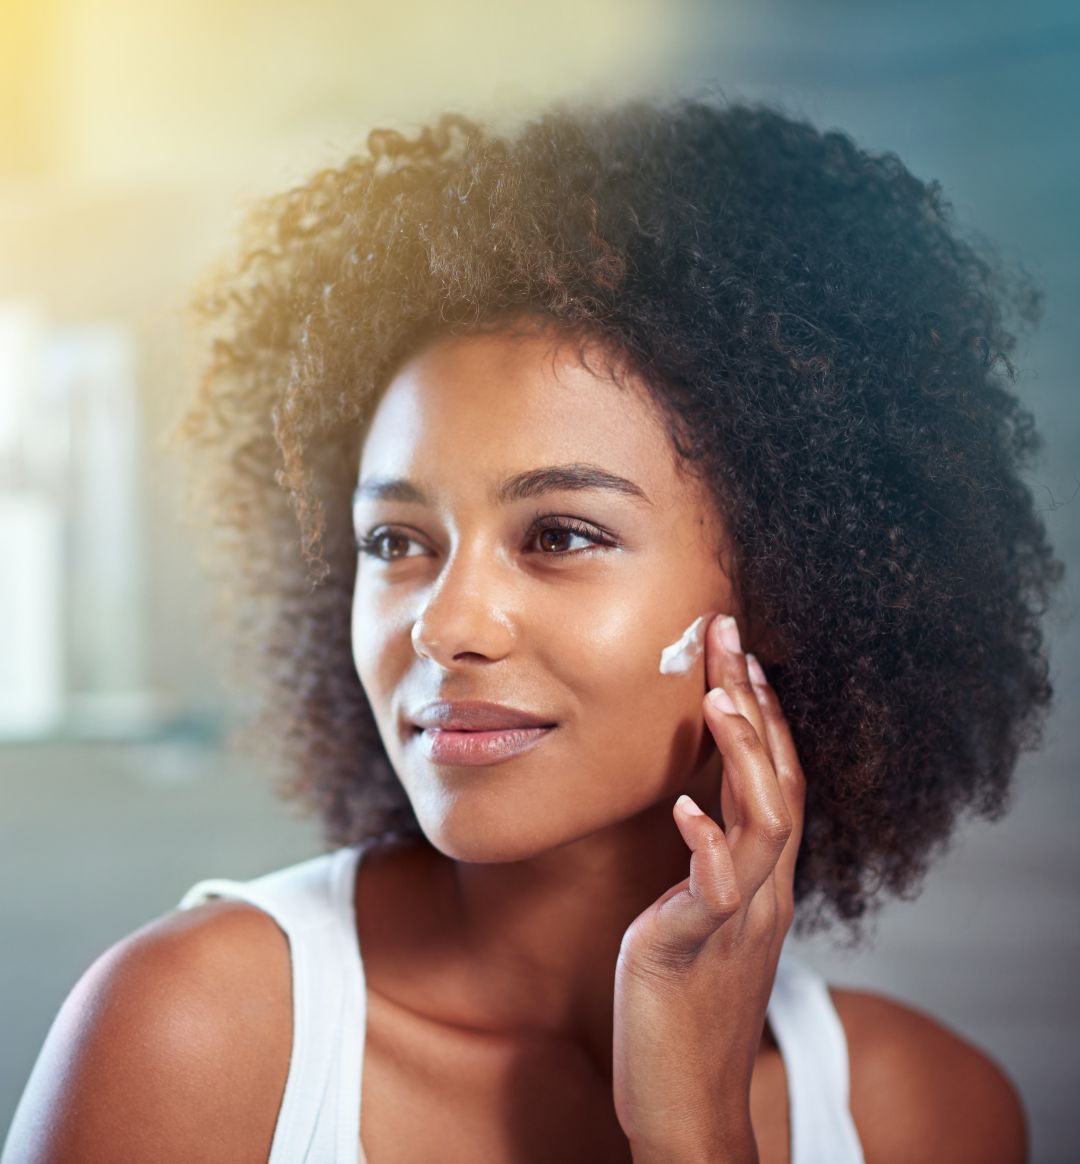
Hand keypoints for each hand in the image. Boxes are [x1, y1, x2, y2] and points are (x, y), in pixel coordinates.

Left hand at [612, 612, 805, 1162]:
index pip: (777, 779)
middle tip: (728, 635)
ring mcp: (735, 919)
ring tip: (717, 697)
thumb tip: (697, 808)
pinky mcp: (693, 949)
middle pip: (777, 780)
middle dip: (754, 704)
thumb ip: (711, 864)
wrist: (687, 1105)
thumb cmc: (684, 1006)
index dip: (764, 715)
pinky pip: (714, 891)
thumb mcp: (702, 919)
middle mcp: (763, 890)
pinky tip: (686, 807)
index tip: (742, 656)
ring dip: (743, 757)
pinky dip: (706, 844)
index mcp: (761, 878)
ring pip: (763, 824)